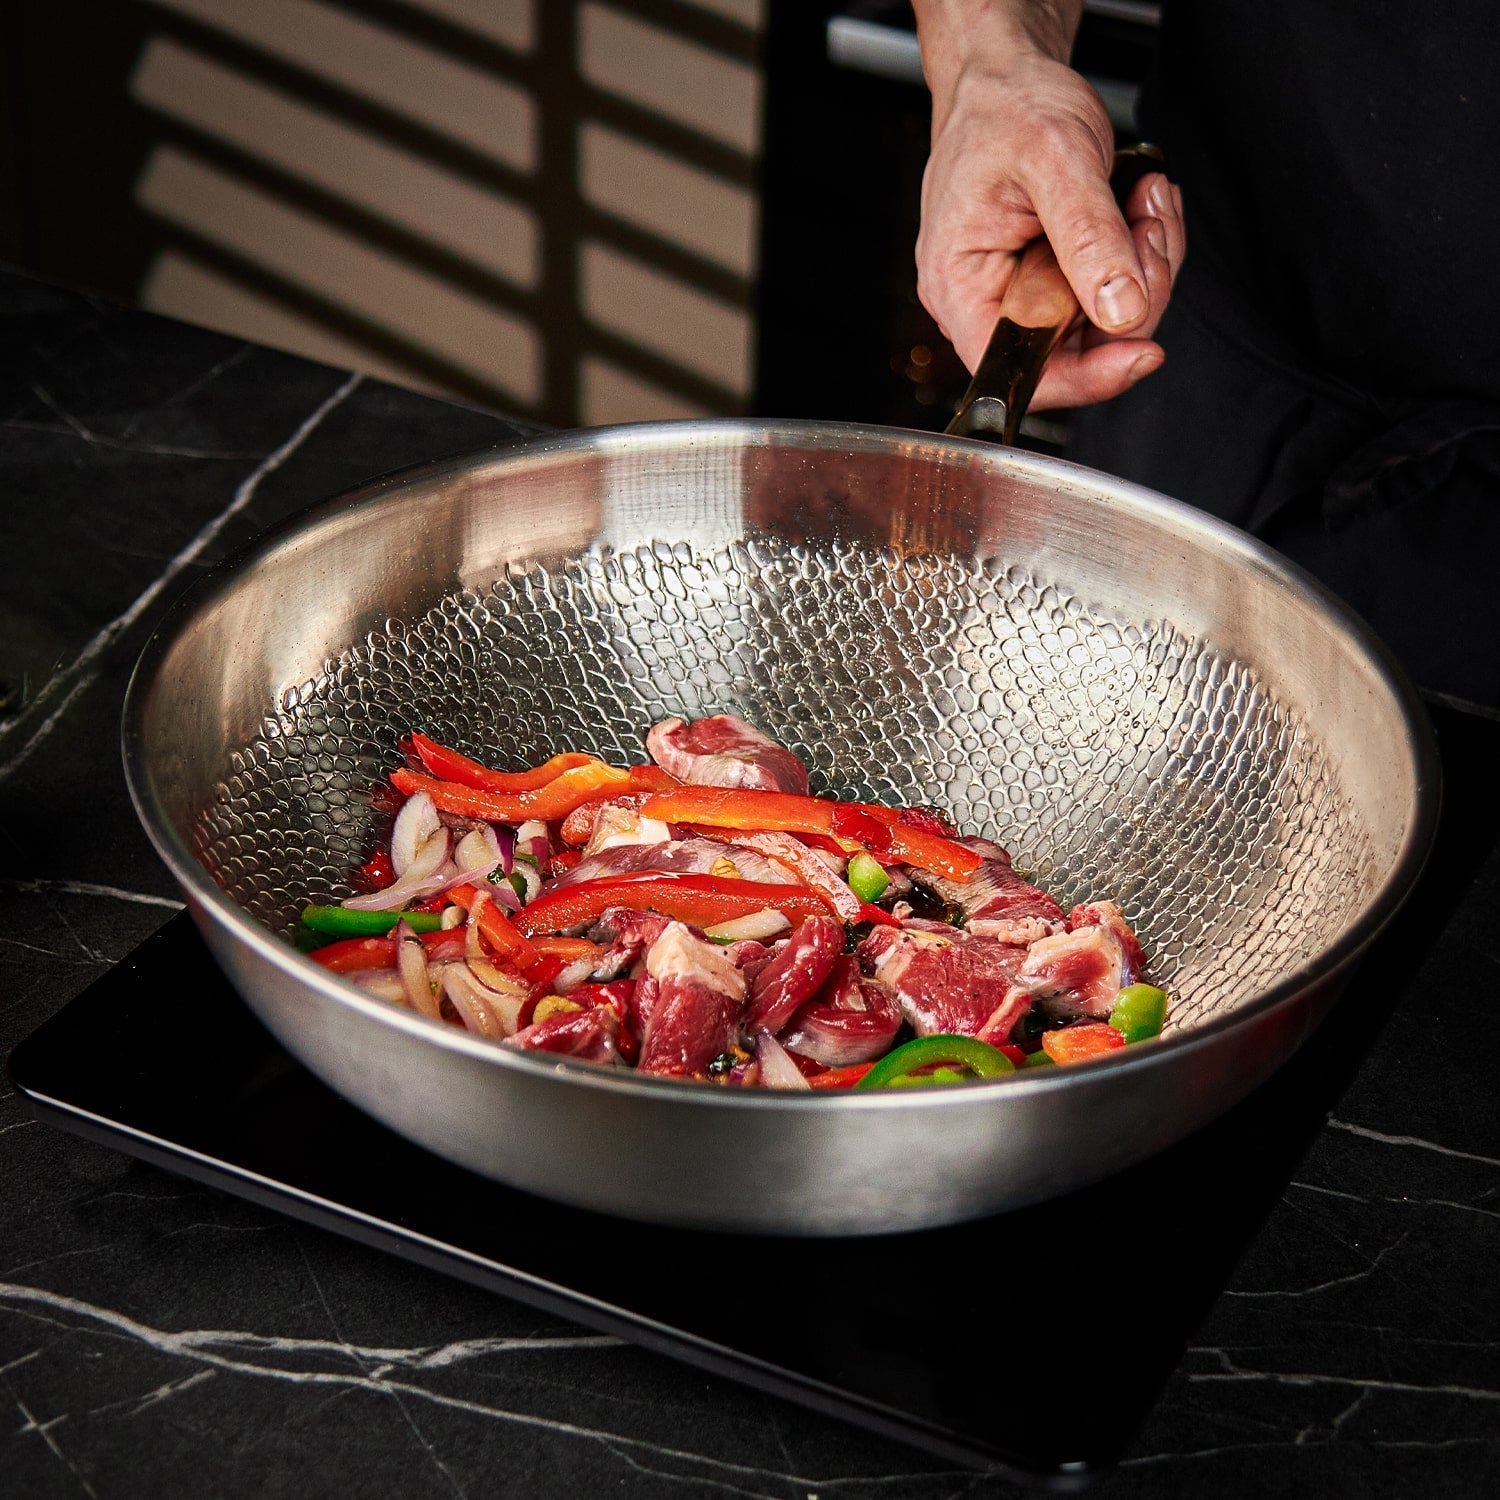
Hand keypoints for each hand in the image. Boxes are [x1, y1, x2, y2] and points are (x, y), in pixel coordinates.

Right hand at [914, 42, 1185, 409]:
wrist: (1007, 79)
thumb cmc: (1006, 110)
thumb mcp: (1054, 161)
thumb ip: (1088, 238)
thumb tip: (1120, 311)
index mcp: (960, 291)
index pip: (1021, 373)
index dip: (1085, 375)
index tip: (1141, 351)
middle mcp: (987, 304)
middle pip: (1076, 351)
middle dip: (1133, 293)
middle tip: (1147, 226)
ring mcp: (1024, 294)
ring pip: (1106, 322)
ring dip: (1146, 264)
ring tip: (1142, 201)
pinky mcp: (1056, 280)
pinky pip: (1114, 292)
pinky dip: (1142, 252)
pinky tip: (1137, 206)